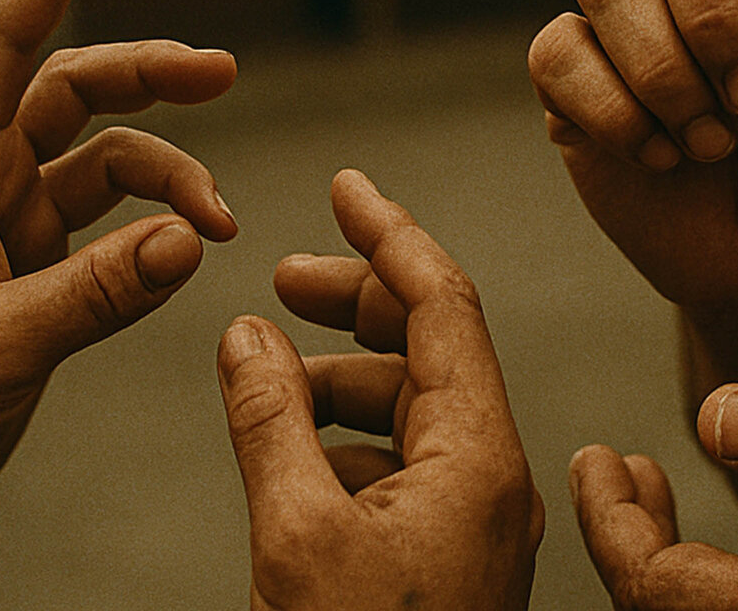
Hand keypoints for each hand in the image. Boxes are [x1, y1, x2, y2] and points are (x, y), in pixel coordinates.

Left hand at [0, 0, 238, 559]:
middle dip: (151, 74)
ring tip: (221, 220)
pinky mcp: (36, 277)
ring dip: (170, 175)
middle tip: (224, 74)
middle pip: (78, 91)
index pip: (6, 40)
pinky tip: (187, 256)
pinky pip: (114, 229)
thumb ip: (97, 294)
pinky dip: (157, 234)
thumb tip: (191, 239)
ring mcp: (12, 229)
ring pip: (108, 162)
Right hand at [220, 169, 542, 610]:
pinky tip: (291, 441)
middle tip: (280, 277)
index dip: (390, 233)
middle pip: (432, 346)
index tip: (345, 184)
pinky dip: (344, 435)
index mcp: (480, 456)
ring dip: (339, 373)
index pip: (444, 303)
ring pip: (412, 405)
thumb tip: (245, 334)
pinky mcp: (448, 553)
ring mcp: (475, 517)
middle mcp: (492, 476)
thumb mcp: (296, 533)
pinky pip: (403, 461)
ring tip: (268, 370)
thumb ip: (270, 419)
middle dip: (356, 302)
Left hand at [573, 385, 737, 608]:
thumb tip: (716, 417)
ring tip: (636, 478)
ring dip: (648, 550)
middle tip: (599, 463)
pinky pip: (722, 608)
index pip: (655, 587)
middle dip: (617, 537)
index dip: (607, 523)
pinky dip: (686, 564)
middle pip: (658, 609)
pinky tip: (687, 512)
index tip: (593, 457)